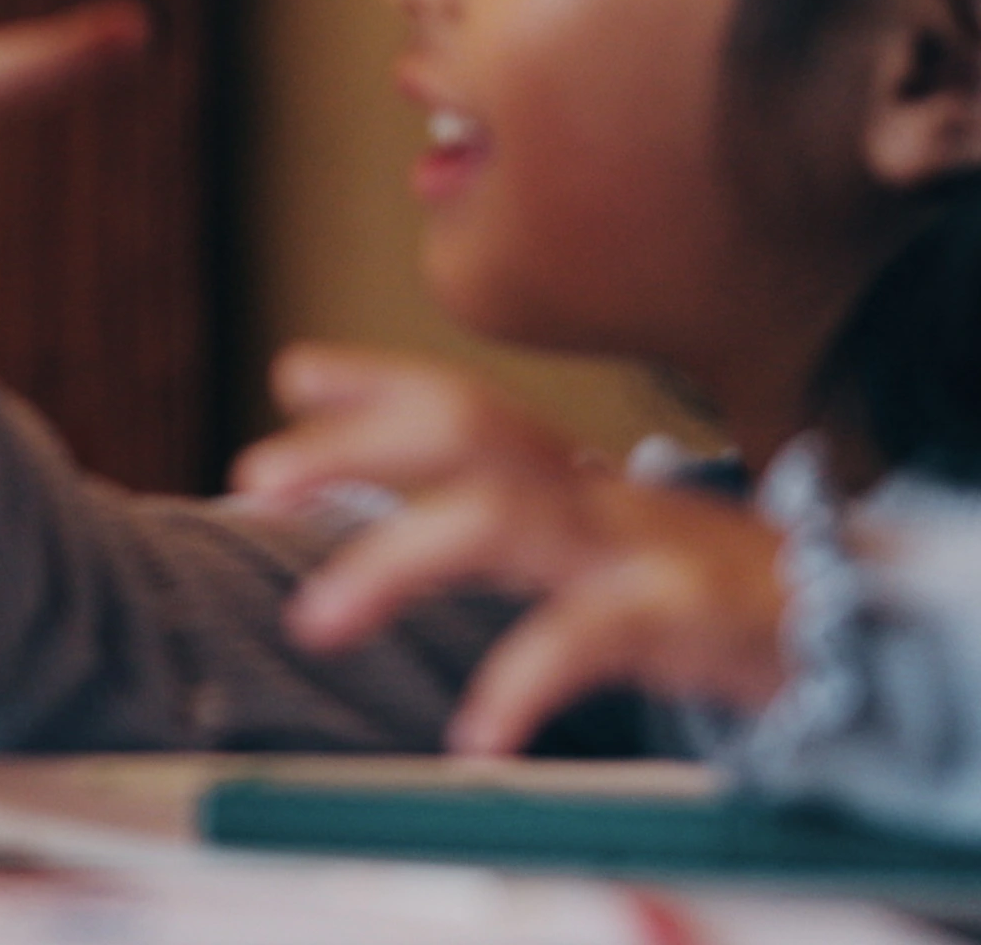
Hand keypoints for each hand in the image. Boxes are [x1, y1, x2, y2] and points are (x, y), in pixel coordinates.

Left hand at [235, 345, 791, 754]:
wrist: (851, 630)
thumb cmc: (696, 586)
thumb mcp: (589, 536)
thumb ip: (495, 505)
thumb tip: (387, 482)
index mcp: (566, 477)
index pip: (464, 404)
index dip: (376, 382)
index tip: (290, 371)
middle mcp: (591, 494)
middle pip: (466, 436)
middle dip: (352, 448)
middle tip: (255, 477)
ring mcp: (635, 548)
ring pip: (502, 520)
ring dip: (394, 563)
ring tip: (315, 619)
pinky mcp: (681, 617)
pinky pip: (585, 638)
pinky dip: (520, 683)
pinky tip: (474, 736)